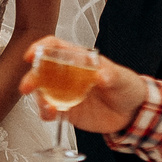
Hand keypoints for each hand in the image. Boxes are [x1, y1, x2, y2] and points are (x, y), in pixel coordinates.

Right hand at [17, 38, 148, 135]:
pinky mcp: (67, 110)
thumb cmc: (126, 87)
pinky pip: (51, 111)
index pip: (54, 47)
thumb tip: (102, 75)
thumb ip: (111, 75)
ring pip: (43, 92)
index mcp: (79, 59)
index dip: (40, 47)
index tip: (32, 54)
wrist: (132, 113)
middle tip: (28, 86)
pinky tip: (51, 114)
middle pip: (42, 71)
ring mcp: (65, 93)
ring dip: (39, 98)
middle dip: (32, 77)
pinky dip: (46, 113)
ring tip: (47, 107)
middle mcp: (68, 75)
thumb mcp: (121, 78)